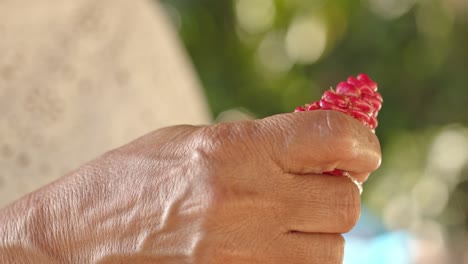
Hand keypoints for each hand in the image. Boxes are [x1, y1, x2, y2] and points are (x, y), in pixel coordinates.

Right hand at [0, 111, 380, 263]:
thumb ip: (259, 142)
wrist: (77, 241)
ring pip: (331, 250)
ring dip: (320, 232)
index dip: (360, 139)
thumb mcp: (194, 140)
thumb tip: (316, 146)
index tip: (361, 147)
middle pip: (345, 201)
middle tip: (319, 183)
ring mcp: (245, 252)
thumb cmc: (131, 179)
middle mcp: (247, 201)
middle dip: (340, 190)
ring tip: (287, 219)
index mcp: (236, 149)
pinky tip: (271, 244)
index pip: (333, 137)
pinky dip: (298, 259)